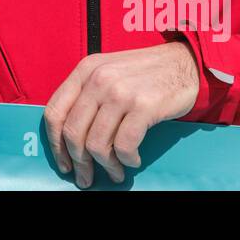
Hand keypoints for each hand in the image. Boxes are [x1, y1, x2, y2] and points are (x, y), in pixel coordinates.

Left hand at [44, 41, 198, 187]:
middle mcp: (98, 79)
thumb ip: (87, 94)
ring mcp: (120, 92)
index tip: (64, 162)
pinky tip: (133, 160)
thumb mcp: (108, 72)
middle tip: (87, 178)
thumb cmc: (146, 73)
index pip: (54, 111)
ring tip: (116, 172)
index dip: (55, 144)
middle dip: (79, 162)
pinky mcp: (143, 106)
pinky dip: (127, 160)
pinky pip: (124, 146)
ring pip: (97, 143)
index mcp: (85, 70)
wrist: (185, 62)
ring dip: (106, 166)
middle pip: (73, 132)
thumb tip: (70, 138)